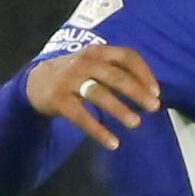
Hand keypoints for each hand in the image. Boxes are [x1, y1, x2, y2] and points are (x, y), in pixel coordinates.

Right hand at [25, 42, 161, 148]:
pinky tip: (113, 143)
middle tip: (154, 107)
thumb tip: (153, 93)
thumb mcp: (96, 64)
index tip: (157, 92)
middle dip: (136, 92)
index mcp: (97, 52)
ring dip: (119, 109)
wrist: (37, 81)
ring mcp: (69, 80)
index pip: (126, 56)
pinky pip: (80, 116)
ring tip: (136, 123)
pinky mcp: (58, 99)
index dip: (144, 73)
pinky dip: (98, 131)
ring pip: (98, 94)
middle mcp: (84, 62)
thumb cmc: (78, 75)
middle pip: (115, 76)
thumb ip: (119, 71)